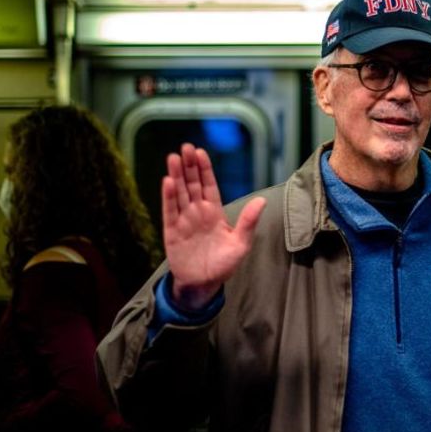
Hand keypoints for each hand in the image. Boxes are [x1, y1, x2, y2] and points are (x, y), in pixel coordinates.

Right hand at [162, 143, 265, 310]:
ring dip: (176, 175)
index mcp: (214, 212)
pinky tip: (168, 181)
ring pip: (179, 193)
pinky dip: (169, 197)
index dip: (204, 169)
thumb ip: (248, 222)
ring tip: (173, 157)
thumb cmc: (223, 265)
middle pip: (192, 184)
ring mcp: (183, 221)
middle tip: (185, 147)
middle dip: (189, 166)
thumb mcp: (241, 244)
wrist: (204, 285)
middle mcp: (197, 212)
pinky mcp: (172, 232)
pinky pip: (169, 211)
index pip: (208, 185)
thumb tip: (262, 200)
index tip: (201, 152)